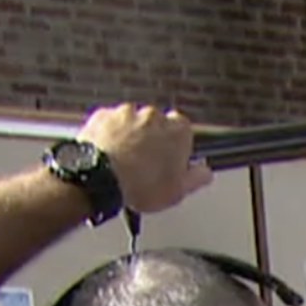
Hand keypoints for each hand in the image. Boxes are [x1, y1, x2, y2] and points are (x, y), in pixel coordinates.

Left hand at [76, 104, 212, 214]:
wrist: (100, 178)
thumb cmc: (139, 183)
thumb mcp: (178, 191)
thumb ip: (196, 177)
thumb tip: (204, 173)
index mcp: (177, 131)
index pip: (184, 130)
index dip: (177, 146)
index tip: (172, 159)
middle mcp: (153, 116)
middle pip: (157, 125)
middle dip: (152, 140)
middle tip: (146, 165)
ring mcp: (127, 114)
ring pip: (132, 123)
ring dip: (130, 137)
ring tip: (124, 163)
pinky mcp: (103, 116)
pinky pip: (110, 123)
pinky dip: (110, 135)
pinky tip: (109, 155)